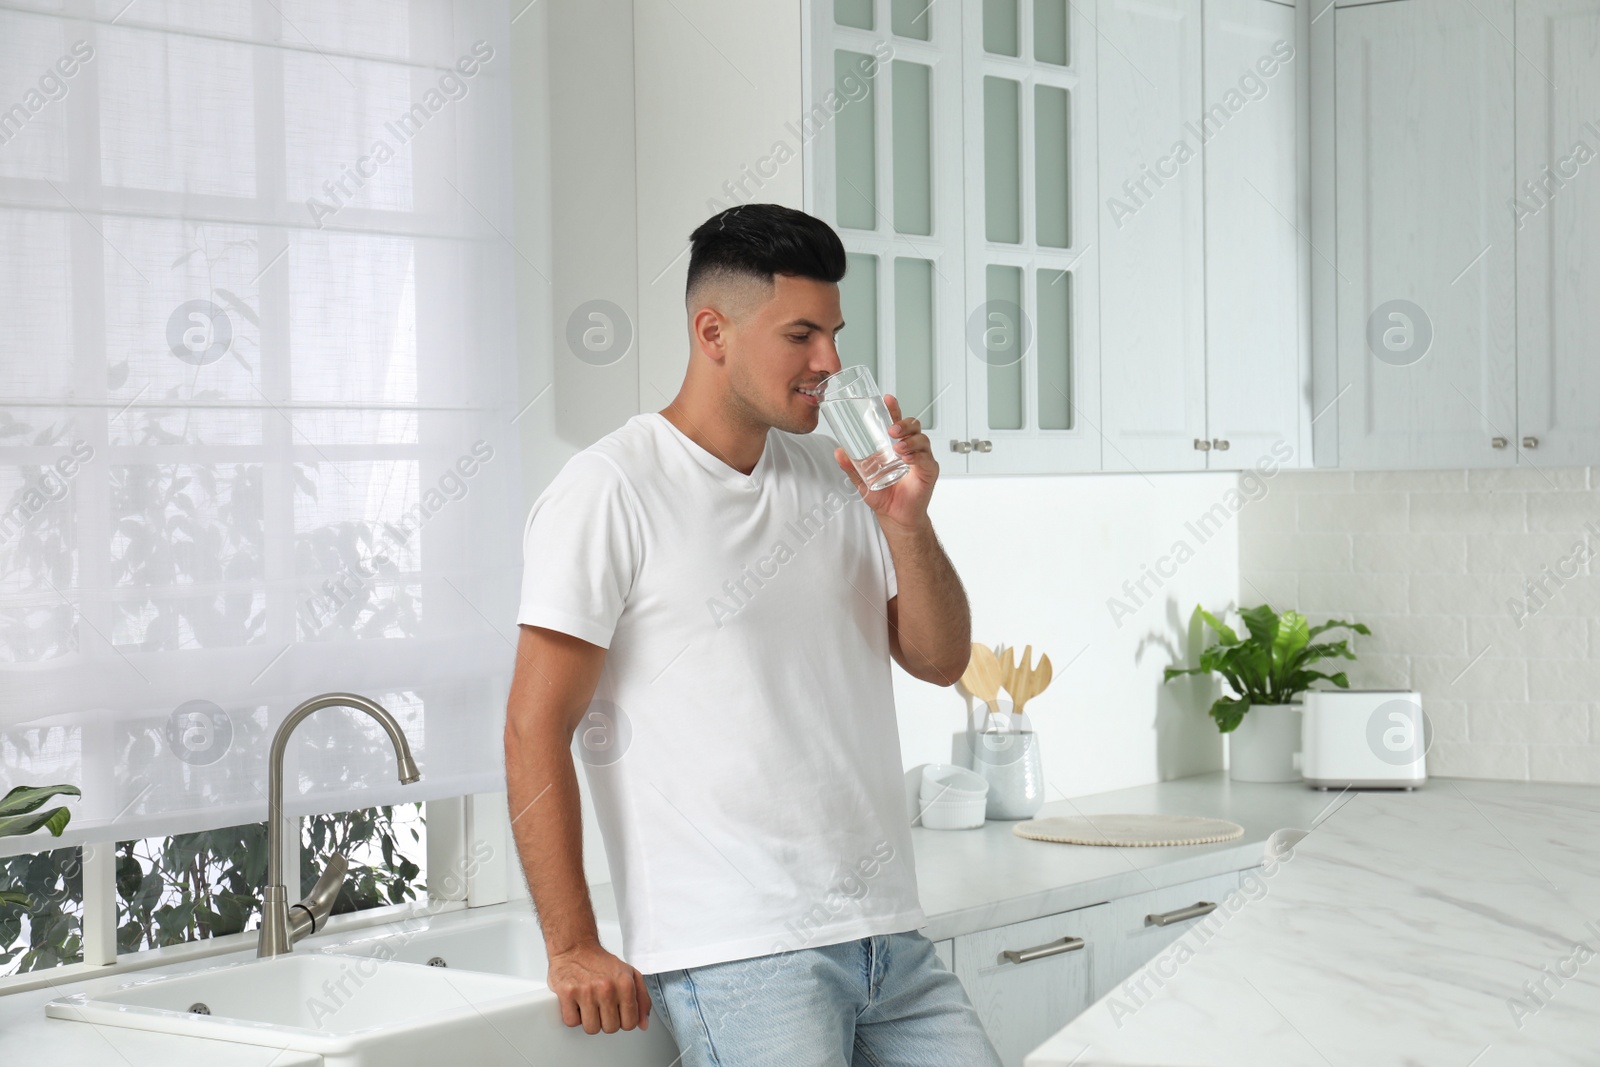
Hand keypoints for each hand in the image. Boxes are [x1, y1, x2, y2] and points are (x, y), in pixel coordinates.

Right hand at [546, 941, 651, 1034]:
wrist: (576, 948)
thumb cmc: (601, 962)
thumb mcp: (630, 974)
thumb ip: (642, 999)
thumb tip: (643, 1024)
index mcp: (625, 984)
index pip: (630, 1023)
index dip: (623, 1021)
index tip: (618, 1013)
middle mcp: (606, 988)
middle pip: (611, 1028)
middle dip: (606, 1021)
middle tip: (602, 1007)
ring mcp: (586, 991)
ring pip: (591, 1028)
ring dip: (589, 1021)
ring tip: (589, 1005)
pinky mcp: (567, 993)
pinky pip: (572, 1022)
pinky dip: (573, 1016)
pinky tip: (577, 1003)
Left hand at [833, 393, 936, 532]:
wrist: (895, 517)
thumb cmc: (884, 497)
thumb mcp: (862, 480)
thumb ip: (852, 466)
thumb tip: (838, 452)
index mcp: (896, 447)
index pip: (897, 423)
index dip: (893, 409)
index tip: (887, 399)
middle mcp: (910, 449)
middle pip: (914, 426)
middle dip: (904, 424)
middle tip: (892, 430)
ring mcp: (921, 460)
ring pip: (922, 440)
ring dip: (910, 440)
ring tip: (897, 448)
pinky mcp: (929, 472)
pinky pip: (926, 459)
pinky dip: (917, 456)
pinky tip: (907, 458)